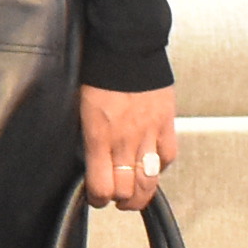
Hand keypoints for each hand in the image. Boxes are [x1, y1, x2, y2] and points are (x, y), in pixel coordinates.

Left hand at [82, 83, 177, 211]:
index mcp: (98, 136)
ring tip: (136, 196)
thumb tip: (87, 157)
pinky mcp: (166, 123)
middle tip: (117, 201)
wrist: (125, 45)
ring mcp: (148, 133)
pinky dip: (161, 167)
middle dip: (120, 201)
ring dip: (142, 194)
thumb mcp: (79, 107)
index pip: (101, 186)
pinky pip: (168, 157)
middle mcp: (124, 140)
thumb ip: (86, 136)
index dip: (97, 199)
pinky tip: (153, 167)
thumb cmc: (98, 71)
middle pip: (127, 189)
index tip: (95, 197)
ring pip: (150, 180)